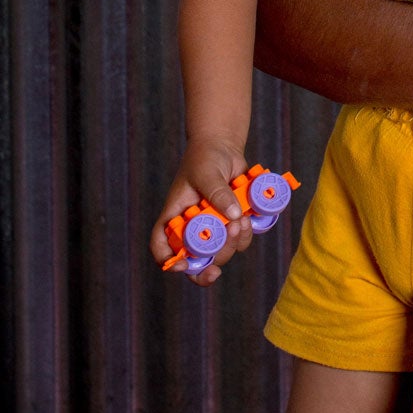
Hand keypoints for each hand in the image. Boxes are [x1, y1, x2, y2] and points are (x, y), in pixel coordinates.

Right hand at [150, 140, 253, 286]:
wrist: (223, 147)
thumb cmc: (206, 157)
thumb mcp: (207, 173)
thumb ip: (218, 193)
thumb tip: (234, 215)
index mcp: (175, 217)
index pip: (162, 245)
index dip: (169, 260)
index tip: (183, 265)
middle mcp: (192, 228)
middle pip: (198, 258)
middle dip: (216, 254)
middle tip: (232, 230)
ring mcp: (213, 227)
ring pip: (221, 252)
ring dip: (234, 243)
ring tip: (243, 219)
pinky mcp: (231, 223)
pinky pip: (240, 240)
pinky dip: (247, 234)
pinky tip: (250, 217)